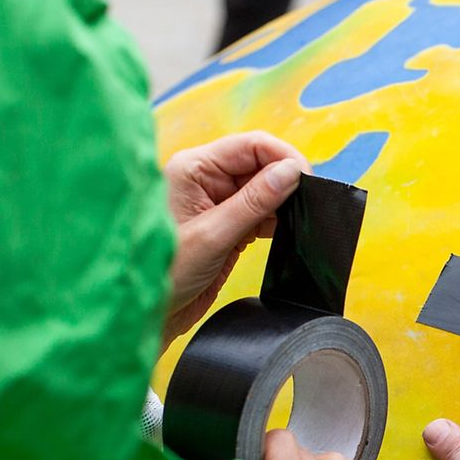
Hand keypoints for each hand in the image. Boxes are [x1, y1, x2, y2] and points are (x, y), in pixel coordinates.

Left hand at [162, 132, 311, 343]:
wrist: (150, 313)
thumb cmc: (166, 272)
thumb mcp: (214, 235)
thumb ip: (254, 202)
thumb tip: (291, 172)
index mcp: (193, 168)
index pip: (250, 145)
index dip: (283, 157)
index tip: (308, 180)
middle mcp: (205, 180)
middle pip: (260, 164)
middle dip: (286, 180)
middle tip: (309, 202)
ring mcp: (217, 203)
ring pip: (264, 189)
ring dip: (283, 202)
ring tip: (299, 219)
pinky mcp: (228, 226)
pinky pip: (261, 213)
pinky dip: (277, 220)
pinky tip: (287, 231)